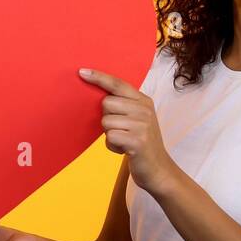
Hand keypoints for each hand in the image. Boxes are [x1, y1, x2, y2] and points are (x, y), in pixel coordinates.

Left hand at [79, 67, 179, 194]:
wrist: (158, 169)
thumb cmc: (141, 142)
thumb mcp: (137, 119)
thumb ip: (124, 105)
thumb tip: (98, 94)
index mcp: (143, 101)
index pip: (118, 84)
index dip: (99, 77)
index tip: (82, 72)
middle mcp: (144, 110)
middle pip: (106, 103)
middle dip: (106, 118)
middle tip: (121, 130)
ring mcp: (142, 125)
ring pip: (106, 121)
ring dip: (109, 134)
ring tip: (123, 141)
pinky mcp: (137, 141)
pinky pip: (110, 137)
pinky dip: (112, 146)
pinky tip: (123, 150)